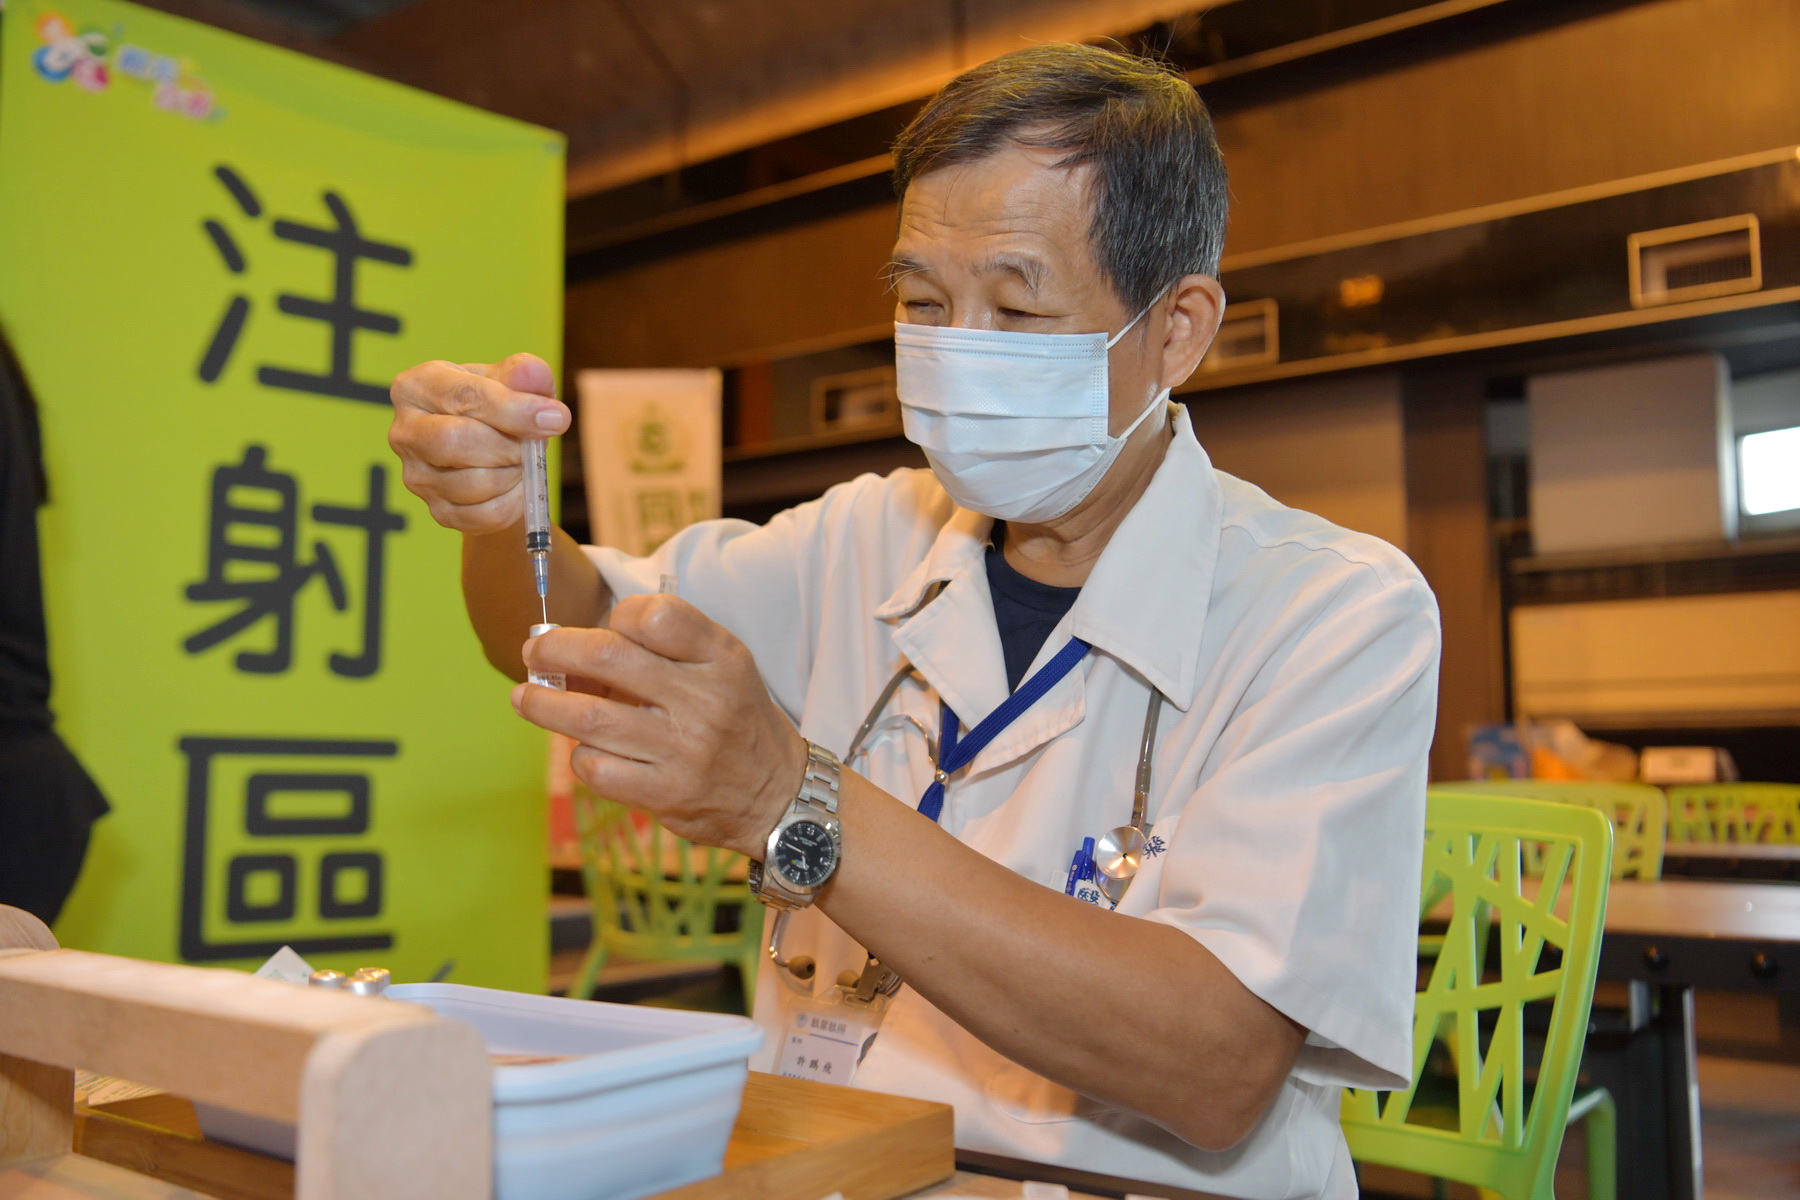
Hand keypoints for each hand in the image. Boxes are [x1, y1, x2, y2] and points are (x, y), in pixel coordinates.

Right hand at [387, 353, 568, 533]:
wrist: (494, 451)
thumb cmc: (498, 406)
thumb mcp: (512, 380)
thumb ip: (525, 372)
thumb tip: (533, 375)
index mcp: (416, 387)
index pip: (464, 397)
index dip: (514, 409)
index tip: (556, 418)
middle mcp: (405, 432)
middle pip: (457, 442)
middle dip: (508, 445)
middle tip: (531, 443)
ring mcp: (416, 476)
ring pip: (474, 483)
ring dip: (514, 473)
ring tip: (520, 460)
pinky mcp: (437, 511)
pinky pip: (485, 515)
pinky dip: (513, 502)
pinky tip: (516, 484)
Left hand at [511, 594, 807, 859]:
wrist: (780, 795)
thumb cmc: (737, 719)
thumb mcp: (726, 667)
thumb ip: (669, 646)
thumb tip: (583, 640)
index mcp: (722, 659)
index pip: (656, 615)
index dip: (619, 616)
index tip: (606, 628)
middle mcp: (705, 700)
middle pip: (609, 657)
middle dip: (555, 650)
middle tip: (533, 652)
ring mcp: (685, 750)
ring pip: (590, 718)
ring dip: (543, 705)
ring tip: (525, 699)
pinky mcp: (667, 794)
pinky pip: (598, 769)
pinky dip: (580, 756)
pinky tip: (587, 751)